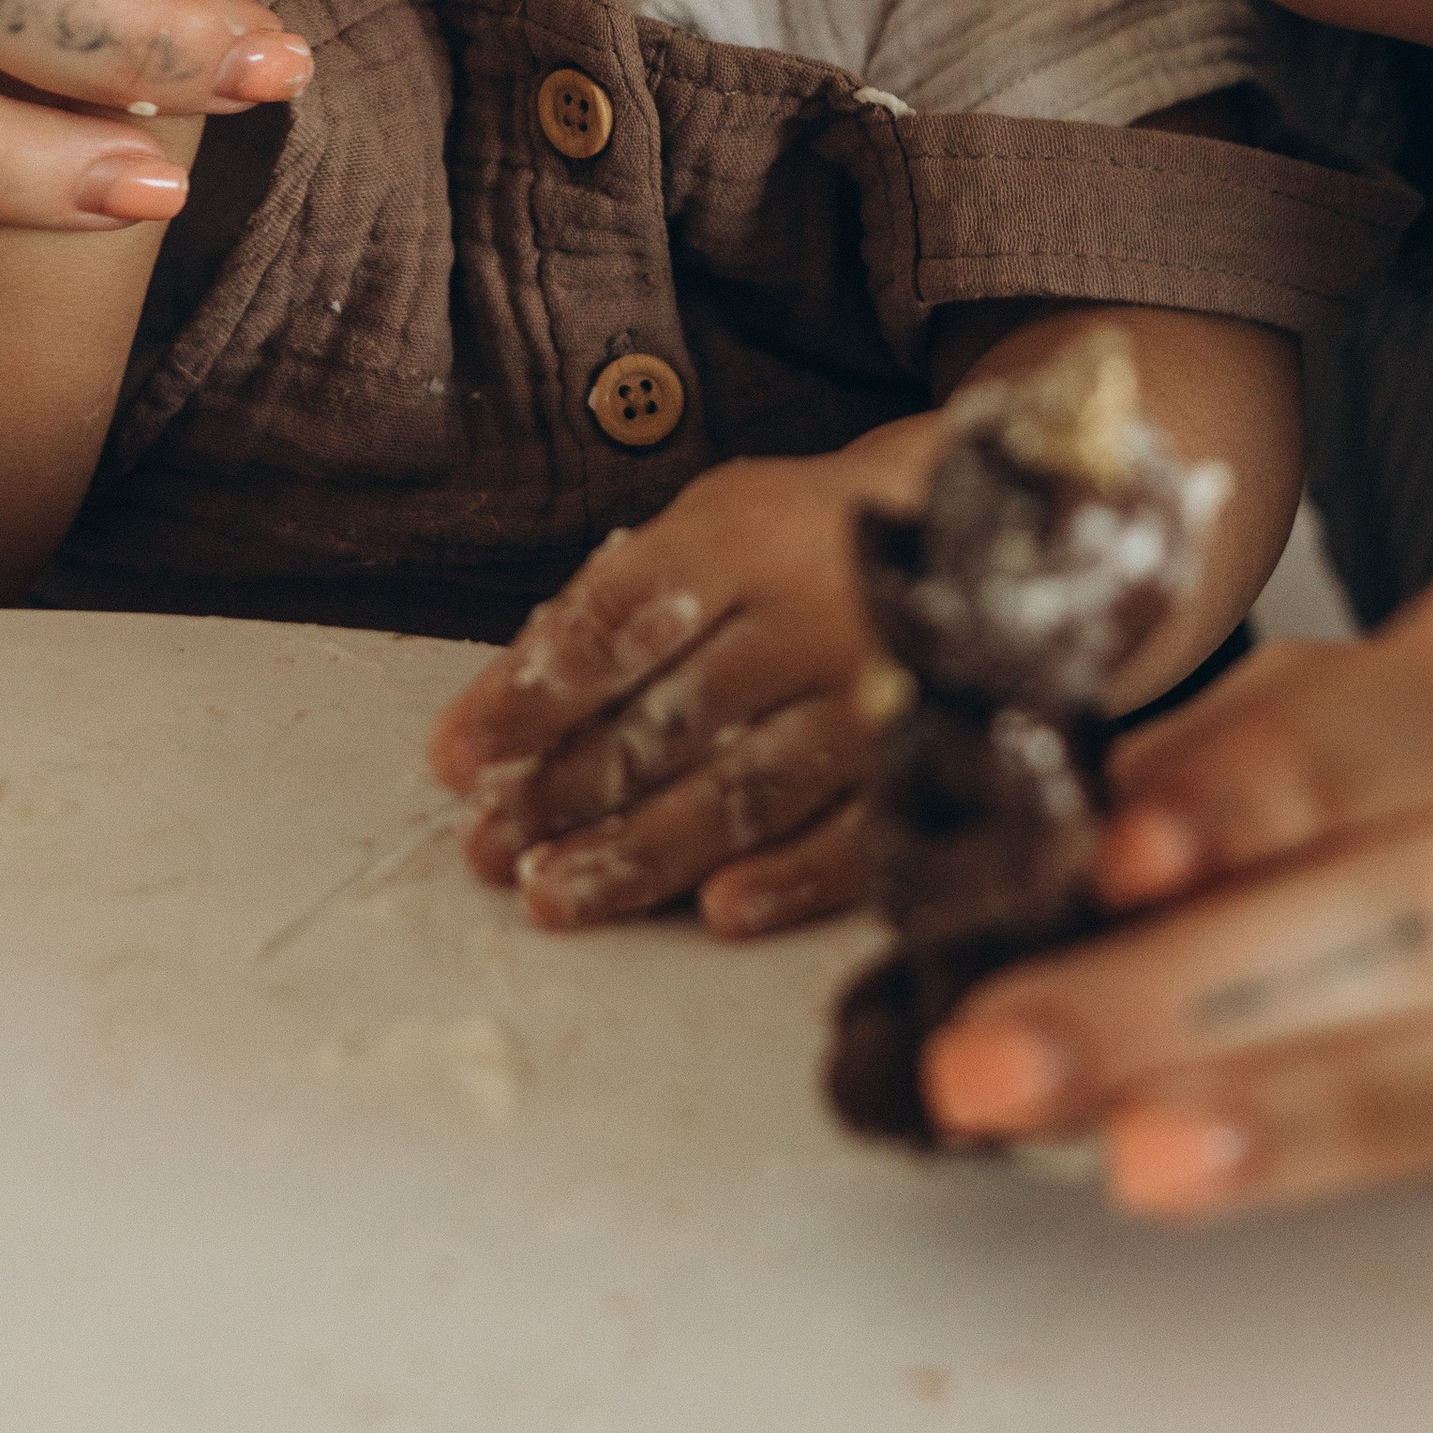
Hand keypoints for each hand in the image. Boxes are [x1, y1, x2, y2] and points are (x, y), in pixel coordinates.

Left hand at [426, 425, 943, 939]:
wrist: (979, 524)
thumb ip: (626, 597)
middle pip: (668, 719)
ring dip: (642, 853)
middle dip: (566, 790)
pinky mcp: (927, 756)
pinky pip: (854, 836)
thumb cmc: (807, 534)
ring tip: (553, 894)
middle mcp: (808, 614)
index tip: (454, 758)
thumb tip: (515, 696)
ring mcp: (874, 692)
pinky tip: (715, 913)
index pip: (614, 623)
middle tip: (486, 850)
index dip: (527, 695)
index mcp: (743, 539)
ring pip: (745, 791)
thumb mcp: (716, 520)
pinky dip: (785, 879)